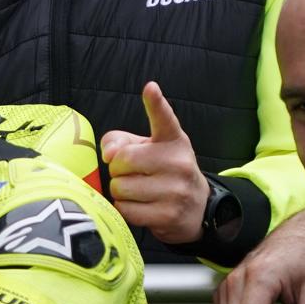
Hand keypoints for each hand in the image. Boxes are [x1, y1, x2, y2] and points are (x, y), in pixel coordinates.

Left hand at [101, 82, 209, 244]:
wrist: (196, 208)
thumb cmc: (163, 172)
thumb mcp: (147, 150)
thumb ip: (120, 142)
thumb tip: (109, 154)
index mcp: (173, 140)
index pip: (164, 118)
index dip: (155, 103)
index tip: (150, 89)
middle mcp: (178, 162)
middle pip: (122, 161)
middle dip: (117, 169)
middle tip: (132, 174)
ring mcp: (176, 190)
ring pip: (121, 187)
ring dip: (121, 191)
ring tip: (139, 191)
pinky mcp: (169, 215)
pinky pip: (126, 210)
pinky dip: (125, 209)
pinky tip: (141, 206)